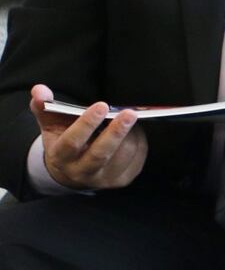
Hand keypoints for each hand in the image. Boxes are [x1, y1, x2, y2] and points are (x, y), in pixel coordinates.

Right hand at [29, 84, 147, 190]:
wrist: (71, 171)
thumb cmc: (63, 140)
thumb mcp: (51, 125)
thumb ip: (45, 106)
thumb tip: (39, 90)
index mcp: (61, 157)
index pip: (72, 142)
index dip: (86, 124)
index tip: (101, 106)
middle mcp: (80, 171)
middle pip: (100, 154)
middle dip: (116, 133)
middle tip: (129, 113)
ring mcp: (102, 179)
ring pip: (122, 155)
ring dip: (131, 134)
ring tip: (130, 119)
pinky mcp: (121, 180)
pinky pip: (136, 159)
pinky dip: (139, 142)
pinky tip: (134, 132)